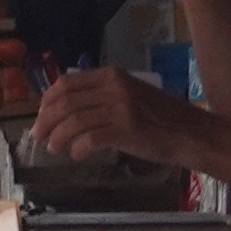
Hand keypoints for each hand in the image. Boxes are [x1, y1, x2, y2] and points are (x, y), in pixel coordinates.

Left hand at [31, 65, 190, 170]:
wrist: (192, 132)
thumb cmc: (162, 118)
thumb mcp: (131, 95)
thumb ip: (103, 96)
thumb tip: (68, 110)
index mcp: (112, 75)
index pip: (66, 83)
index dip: (47, 100)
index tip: (41, 115)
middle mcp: (114, 87)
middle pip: (65, 102)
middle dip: (46, 120)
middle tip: (38, 135)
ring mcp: (120, 108)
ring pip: (73, 120)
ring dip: (58, 137)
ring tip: (54, 148)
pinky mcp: (126, 129)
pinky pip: (89, 139)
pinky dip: (77, 148)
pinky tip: (77, 155)